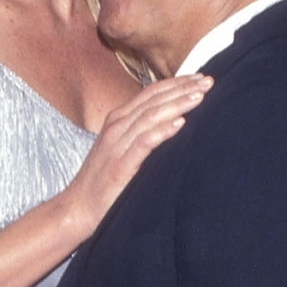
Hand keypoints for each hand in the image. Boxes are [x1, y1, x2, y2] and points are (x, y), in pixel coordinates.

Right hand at [63, 75, 213, 241]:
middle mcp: (116, 126)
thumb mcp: (121, 149)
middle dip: (182, 88)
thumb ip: (140, 133)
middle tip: (208, 80)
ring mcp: (117, 145)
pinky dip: (162, 132)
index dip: (176, 83)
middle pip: (154, 100)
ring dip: (177, 104)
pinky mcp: (120, 166)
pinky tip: (180, 124)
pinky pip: (143, 143)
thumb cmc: (102, 181)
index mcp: (118, 120)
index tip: (200, 77)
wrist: (78, 208)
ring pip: (150, 116)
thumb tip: (170, 123)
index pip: (151, 93)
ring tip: (200, 97)